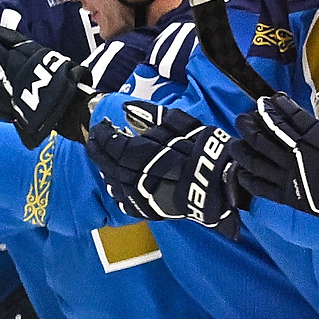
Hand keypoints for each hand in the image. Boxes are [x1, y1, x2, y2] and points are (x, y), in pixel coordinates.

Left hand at [87, 101, 243, 234]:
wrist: (223, 182)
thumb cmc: (203, 149)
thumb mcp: (179, 124)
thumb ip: (150, 115)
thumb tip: (126, 108)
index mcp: (143, 155)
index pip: (112, 145)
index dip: (103, 135)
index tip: (101, 125)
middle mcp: (137, 178)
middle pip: (108, 164)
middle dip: (99, 149)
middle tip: (95, 138)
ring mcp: (140, 197)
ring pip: (113, 183)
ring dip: (105, 168)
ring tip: (103, 156)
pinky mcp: (148, 210)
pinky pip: (123, 201)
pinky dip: (115, 189)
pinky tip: (113, 181)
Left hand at [230, 87, 318, 248]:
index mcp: (310, 132)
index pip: (284, 115)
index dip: (272, 106)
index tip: (265, 101)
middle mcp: (293, 152)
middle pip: (263, 135)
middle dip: (250, 124)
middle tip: (242, 118)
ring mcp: (288, 174)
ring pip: (256, 160)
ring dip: (242, 150)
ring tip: (234, 143)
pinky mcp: (288, 195)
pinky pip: (261, 187)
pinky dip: (248, 180)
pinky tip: (240, 172)